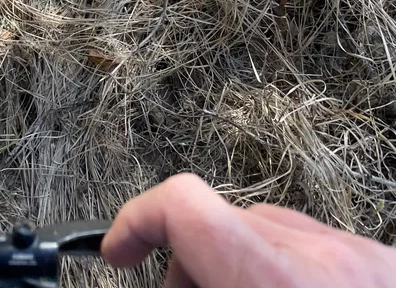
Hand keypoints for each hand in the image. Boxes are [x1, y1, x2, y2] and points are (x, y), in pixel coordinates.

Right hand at [102, 173, 395, 287]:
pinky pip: (321, 247)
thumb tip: (161, 275)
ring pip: (272, 231)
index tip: (118, 251)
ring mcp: (364, 256)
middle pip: (222, 222)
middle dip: (188, 263)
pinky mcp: (386, 263)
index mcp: (277, 283)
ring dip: (239, 266)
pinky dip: (289, 270)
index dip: (135, 220)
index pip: (184, 205)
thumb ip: (190, 283)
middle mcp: (324, 258)